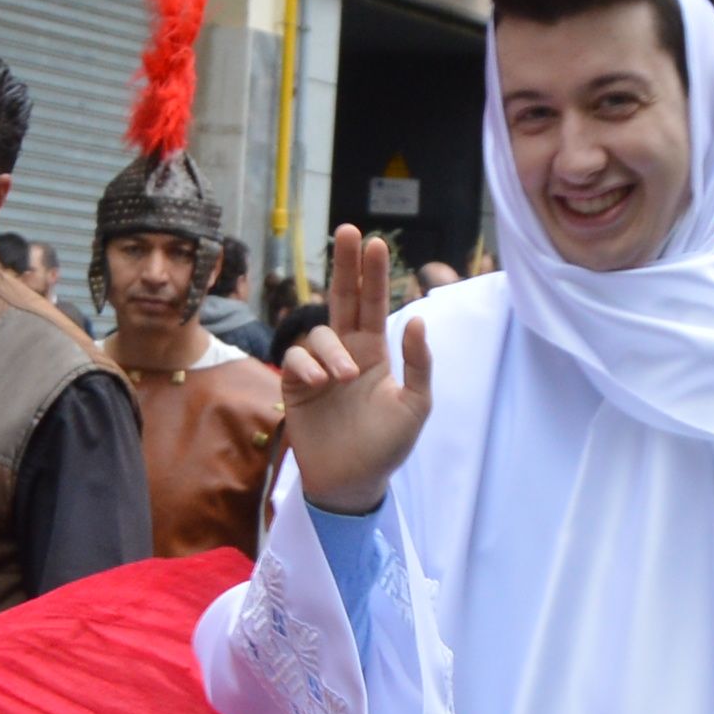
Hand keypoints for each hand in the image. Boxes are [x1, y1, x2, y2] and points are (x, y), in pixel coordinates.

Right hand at [279, 226, 433, 516]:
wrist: (353, 483)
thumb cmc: (386, 446)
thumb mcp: (415, 405)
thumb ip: (418, 363)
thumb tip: (417, 318)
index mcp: (375, 353)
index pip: (373, 304)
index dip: (374, 274)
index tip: (376, 242)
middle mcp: (345, 353)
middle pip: (343, 299)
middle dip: (346, 265)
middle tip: (349, 231)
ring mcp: (318, 369)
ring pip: (319, 333)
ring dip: (330, 348)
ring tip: (341, 377)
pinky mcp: (295, 387)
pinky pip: (296, 360)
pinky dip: (307, 366)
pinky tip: (320, 383)